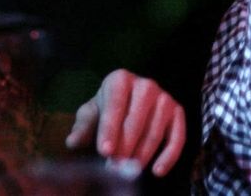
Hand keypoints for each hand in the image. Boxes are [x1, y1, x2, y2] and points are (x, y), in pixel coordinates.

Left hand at [64, 69, 184, 176]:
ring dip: (141, 155)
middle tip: (114, 168)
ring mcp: (164, 98)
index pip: (114, 107)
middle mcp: (145, 85)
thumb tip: (72, 142)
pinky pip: (177, 137)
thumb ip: (83, 127)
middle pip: (136, 121)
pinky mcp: (178, 112)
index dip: (109, 130)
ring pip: (155, 131)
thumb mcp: (91, 114)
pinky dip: (169, 156)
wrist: (129, 102)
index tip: (105, 151)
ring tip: (128, 171)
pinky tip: (157, 172)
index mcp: (120, 80)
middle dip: (124, 147)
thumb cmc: (106, 109)